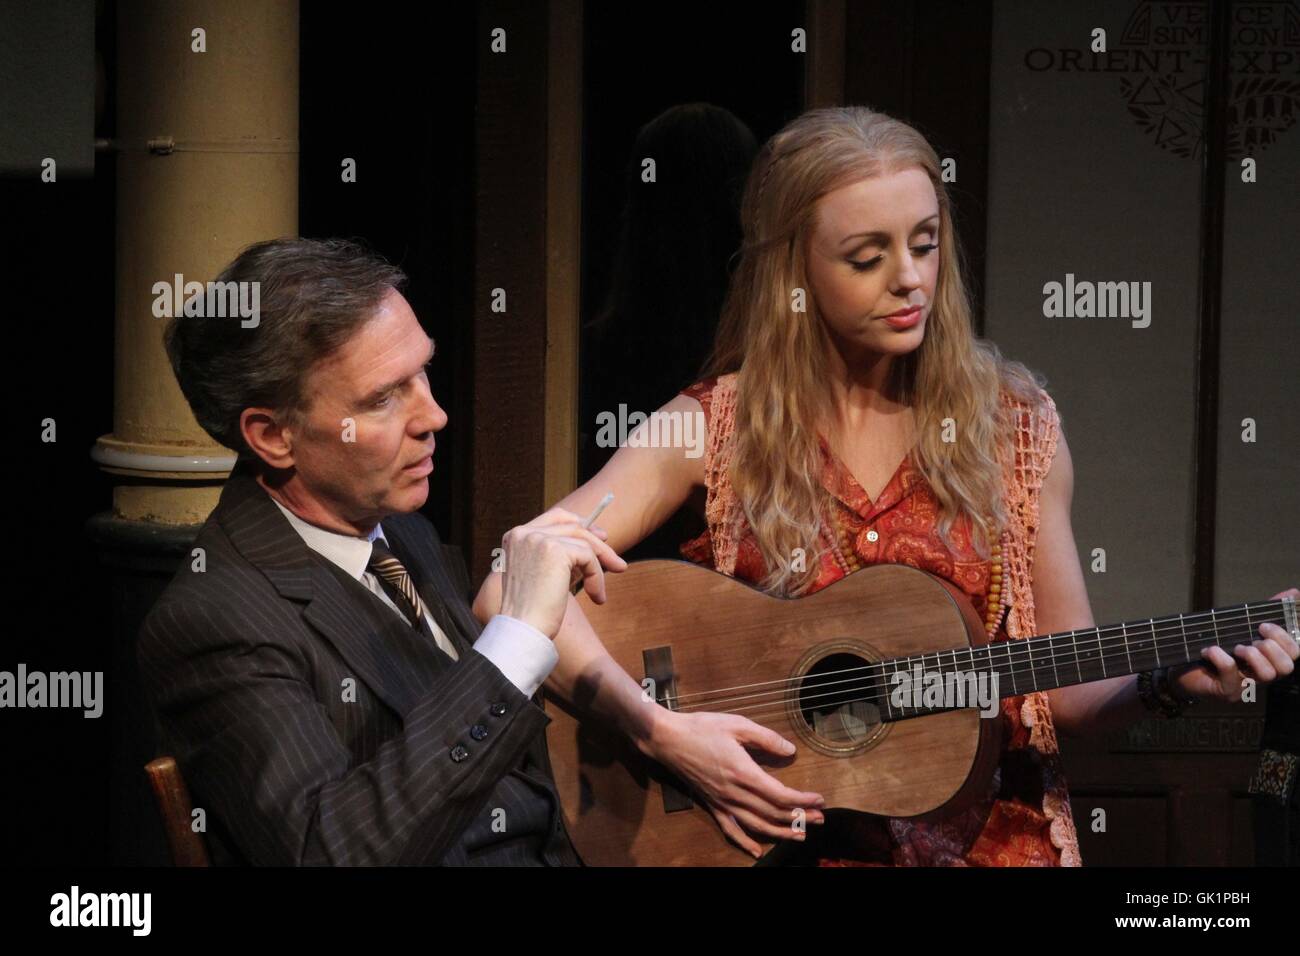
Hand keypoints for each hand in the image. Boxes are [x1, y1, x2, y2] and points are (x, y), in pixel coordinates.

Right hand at [498, 508, 626, 637]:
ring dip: (600, 564)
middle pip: (572, 525)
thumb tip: (594, 539)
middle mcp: (524, 533)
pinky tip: (596, 597)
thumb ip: (560, 555)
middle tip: (615, 562)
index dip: (580, 524)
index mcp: (515, 537)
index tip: (599, 536)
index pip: (555, 517)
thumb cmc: (532, 611)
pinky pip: (589, 556)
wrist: (523, 631)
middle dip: (597, 543)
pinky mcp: (556, 550)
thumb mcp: (542, 574)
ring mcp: (538, 539)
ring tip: (600, 592)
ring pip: (584, 541)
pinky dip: (597, 577)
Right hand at [643, 709, 825, 858]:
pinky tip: (756, 851)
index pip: (779, 795)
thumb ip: (766, 738)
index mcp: (743, 772)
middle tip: (820, 819)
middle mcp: (733, 793)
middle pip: (772, 813)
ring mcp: (722, 802)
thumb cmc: (702, 727)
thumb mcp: (737, 724)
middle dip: (799, 817)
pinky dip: (744, 842)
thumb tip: (791, 751)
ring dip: (780, 832)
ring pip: (756, 825)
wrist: (668, 739)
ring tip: (801, 835)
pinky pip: (729, 829)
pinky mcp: (711, 804)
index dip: (802, 800)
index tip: (819, 799)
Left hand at [1173, 587, 1298, 702]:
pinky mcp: (1227, 692)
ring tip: (1236, 647)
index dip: (1285, 637)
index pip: (1294, 653)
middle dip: (1272, 647)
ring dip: (1253, 656)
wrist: (1182, 667)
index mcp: (1269, 659)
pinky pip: (1232, 676)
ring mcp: (1246, 686)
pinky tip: (1210, 650)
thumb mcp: (1240, 625)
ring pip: (1268, 675)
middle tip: (1254, 638)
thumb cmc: (1215, 645)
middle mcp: (1262, 674)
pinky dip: (1221, 658)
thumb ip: (1266, 611)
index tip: (1263, 625)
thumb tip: (1294, 592)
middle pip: (1286, 667)